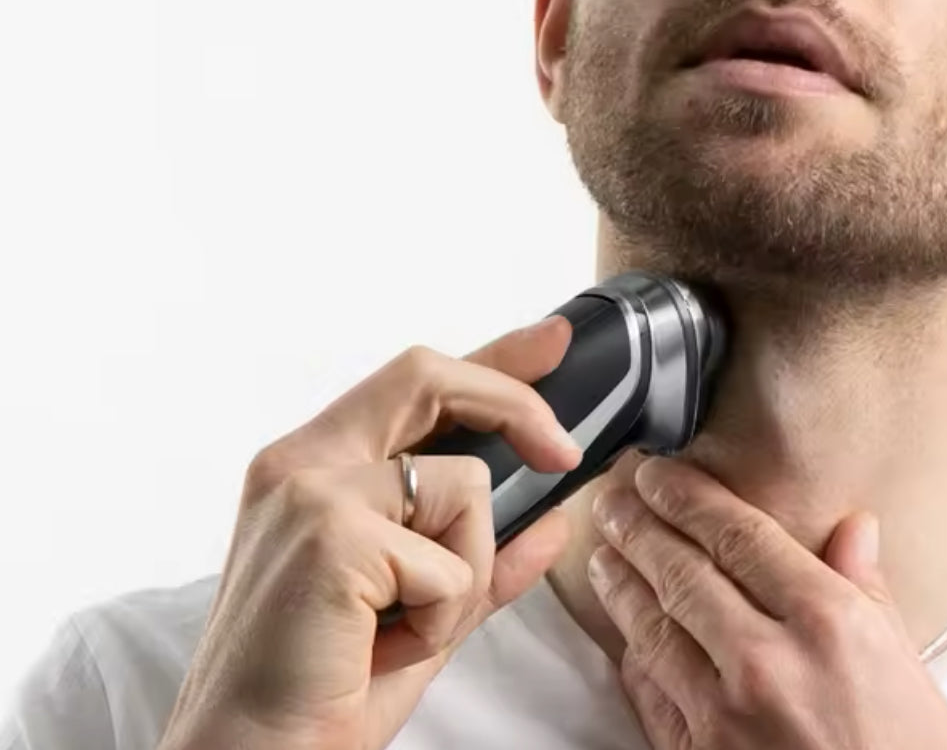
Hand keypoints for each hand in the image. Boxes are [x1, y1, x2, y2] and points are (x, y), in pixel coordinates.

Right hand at [159, 316, 583, 749]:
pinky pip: (451, 560)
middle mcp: (300, 460)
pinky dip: (442, 617)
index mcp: (311, 465)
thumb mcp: (419, 613)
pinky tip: (382, 651)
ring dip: (466, 572)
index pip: (413, 384)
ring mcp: (311, 490)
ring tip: (403, 632)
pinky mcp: (331, 533)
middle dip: (513, 401)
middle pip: (427, 377)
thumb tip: (554, 521)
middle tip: (562, 453)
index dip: (491, 356)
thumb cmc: (319, 693)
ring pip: (464, 487)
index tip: (552, 337)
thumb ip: (482, 559)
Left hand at [588, 456, 946, 748]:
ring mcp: (723, 716)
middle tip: (617, 496)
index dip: (689, 497)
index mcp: (826, 623)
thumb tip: (854, 527)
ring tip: (605, 552)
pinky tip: (625, 635)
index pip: (739, 536)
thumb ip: (867, 590)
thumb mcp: (907, 667)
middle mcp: (767, 661)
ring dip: (622, 584)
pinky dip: (634, 658)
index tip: (661, 473)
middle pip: (683, 572)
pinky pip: (651, 695)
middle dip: (640, 526)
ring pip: (654, 628)